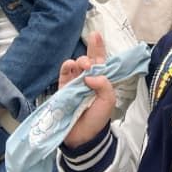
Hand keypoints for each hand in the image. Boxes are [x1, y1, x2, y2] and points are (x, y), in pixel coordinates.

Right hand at [58, 31, 115, 147]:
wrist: (83, 137)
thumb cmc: (98, 118)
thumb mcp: (108, 100)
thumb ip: (104, 85)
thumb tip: (90, 75)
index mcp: (101, 80)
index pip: (101, 60)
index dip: (98, 47)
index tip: (96, 34)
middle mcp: (88, 78)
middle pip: (88, 59)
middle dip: (90, 53)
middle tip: (90, 62)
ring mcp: (75, 83)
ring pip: (76, 65)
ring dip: (79, 61)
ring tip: (82, 66)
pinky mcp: (63, 89)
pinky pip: (64, 74)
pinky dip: (66, 68)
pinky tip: (70, 66)